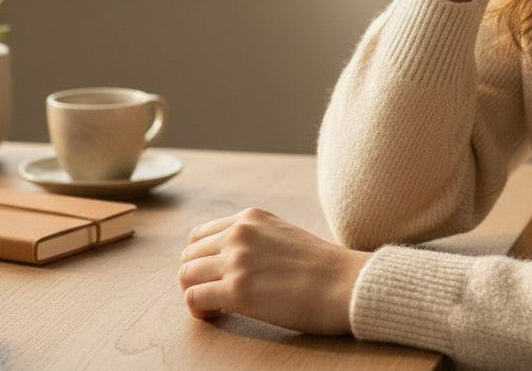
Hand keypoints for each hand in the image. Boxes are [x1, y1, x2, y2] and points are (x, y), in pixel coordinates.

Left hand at [178, 206, 371, 334]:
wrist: (344, 284)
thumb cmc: (321, 267)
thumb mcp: (282, 235)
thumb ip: (255, 239)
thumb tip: (230, 260)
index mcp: (251, 217)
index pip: (200, 235)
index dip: (201, 260)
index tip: (214, 277)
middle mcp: (239, 233)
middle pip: (189, 254)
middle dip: (195, 277)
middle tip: (213, 296)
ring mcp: (237, 260)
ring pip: (186, 275)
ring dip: (195, 293)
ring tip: (217, 307)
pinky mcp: (237, 290)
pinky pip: (193, 298)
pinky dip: (199, 310)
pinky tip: (218, 315)